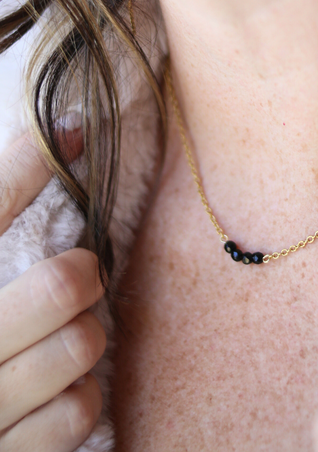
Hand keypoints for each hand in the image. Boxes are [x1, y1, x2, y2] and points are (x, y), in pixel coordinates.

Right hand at [0, 133, 106, 451]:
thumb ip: (2, 203)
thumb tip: (68, 129)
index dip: (32, 161)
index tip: (72, 131)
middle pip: (64, 286)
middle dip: (84, 274)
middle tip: (78, 273)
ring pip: (79, 347)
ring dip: (83, 337)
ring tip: (61, 337)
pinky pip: (76, 413)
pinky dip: (77, 398)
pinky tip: (53, 392)